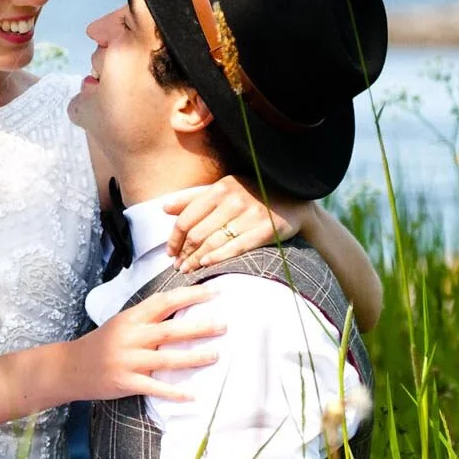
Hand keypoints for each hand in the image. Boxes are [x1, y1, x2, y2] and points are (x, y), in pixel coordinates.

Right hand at [62, 285, 223, 403]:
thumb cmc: (100, 344)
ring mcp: (128, 360)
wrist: (69, 367)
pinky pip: (154, 388)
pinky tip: (192, 395)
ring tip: (215, 356)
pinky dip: (174, 393)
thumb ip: (148, 319)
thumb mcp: (122, 323)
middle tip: (224, 326)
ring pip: (167, 359)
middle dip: (199, 328)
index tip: (215, 293)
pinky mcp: (125, 382)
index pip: (164, 302)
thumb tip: (183, 312)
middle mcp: (130, 337)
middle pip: (170, 330)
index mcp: (131, 319)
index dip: (191, 296)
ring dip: (193, 358)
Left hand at [159, 177, 307, 270]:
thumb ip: (194, 198)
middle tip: (178, 266)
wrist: (294, 199)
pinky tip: (206, 265)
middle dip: (184, 253)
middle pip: (198, 233)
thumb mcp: (224, 188)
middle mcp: (234, 199)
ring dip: (196, 260)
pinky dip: (217, 258)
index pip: (187, 218)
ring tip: (188, 270)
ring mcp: (250, 215)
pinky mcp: (264, 229)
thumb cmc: (252, 194)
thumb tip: (165, 209)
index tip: (170, 252)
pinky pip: (235, 247)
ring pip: (214, 242)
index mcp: (220, 188)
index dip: (175, 238)